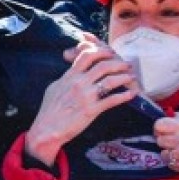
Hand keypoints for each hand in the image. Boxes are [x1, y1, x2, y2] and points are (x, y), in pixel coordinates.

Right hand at [24, 41, 136, 163]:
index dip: (101, 51)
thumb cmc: (49, 110)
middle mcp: (79, 83)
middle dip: (118, 63)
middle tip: (126, 64)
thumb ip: (66, 77)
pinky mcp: (92, 110)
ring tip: (132, 76)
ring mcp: (86, 96)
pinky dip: (124, 96)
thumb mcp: (55, 87)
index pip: (86, 55)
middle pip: (102, 65)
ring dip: (124, 77)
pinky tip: (132, 94)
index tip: (110, 52)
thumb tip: (72, 71)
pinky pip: (112, 100)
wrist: (47, 129)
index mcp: (69, 76)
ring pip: (110, 80)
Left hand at [153, 116, 178, 173]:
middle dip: (164, 139)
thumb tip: (168, 118)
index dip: (160, 127)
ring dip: (168, 152)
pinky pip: (171, 164)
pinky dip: (173, 162)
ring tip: (177, 150)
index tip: (164, 129)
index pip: (159, 125)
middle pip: (159, 140)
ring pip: (163, 153)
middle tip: (172, 140)